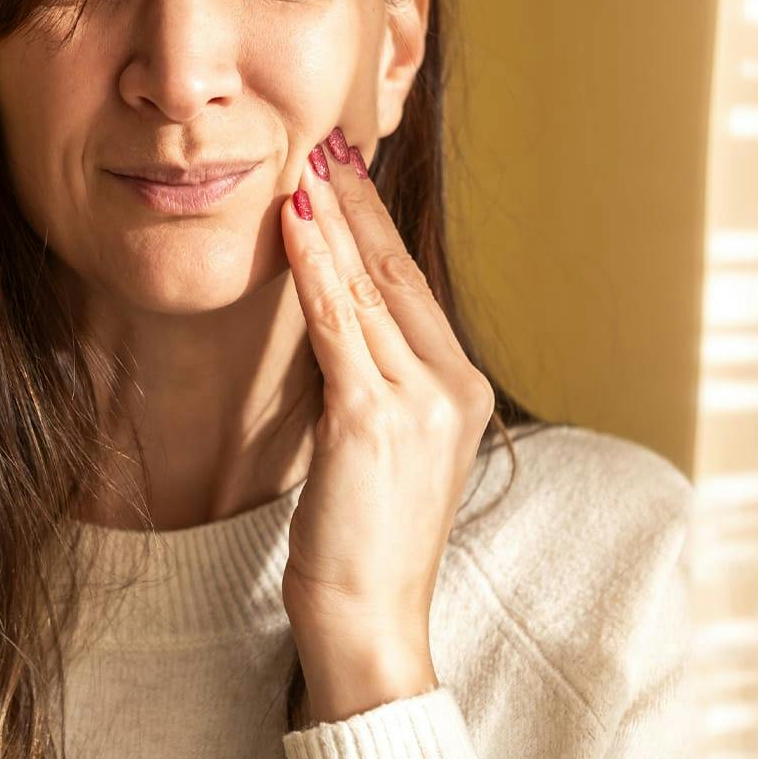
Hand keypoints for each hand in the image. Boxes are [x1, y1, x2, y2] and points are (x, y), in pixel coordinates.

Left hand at [279, 127, 496, 679]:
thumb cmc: (366, 536)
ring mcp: (420, 402)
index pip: (413, 286)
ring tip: (306, 162)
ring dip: (333, 218)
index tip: (347, 173)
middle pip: (397, 272)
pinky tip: (295, 224)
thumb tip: (335, 313)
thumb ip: (372, 377)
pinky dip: (316, 268)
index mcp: (462, 389)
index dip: (377, 224)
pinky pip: (339, 325)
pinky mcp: (374, 421)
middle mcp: (454, 385)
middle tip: (327, 139)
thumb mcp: (383, 444)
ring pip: (369, 287)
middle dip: (358, 202)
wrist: (371, 619)